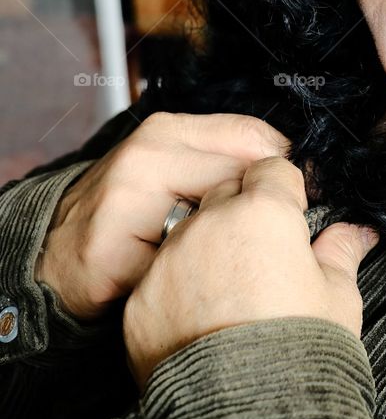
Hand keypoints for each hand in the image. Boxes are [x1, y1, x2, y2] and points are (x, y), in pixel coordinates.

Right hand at [34, 112, 293, 321]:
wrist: (53, 256)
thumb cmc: (128, 213)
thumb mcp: (174, 168)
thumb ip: (226, 160)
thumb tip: (297, 171)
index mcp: (168, 131)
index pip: (253, 137)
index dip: (283, 172)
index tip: (298, 199)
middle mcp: (145, 158)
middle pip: (240, 184)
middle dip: (260, 216)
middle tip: (261, 243)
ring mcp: (123, 205)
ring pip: (212, 228)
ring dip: (226, 252)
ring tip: (221, 264)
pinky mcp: (108, 256)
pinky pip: (177, 274)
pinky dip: (190, 286)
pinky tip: (186, 287)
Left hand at [122, 154, 378, 389]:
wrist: (246, 414)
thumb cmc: (301, 350)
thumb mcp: (337, 297)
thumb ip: (341, 253)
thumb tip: (356, 234)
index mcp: (264, 210)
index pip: (271, 169)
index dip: (283, 191)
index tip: (290, 216)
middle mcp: (211, 222)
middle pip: (225, 192)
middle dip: (242, 212)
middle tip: (262, 255)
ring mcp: (170, 259)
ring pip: (188, 232)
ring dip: (206, 248)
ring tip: (230, 293)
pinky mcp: (141, 299)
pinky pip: (160, 278)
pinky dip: (178, 291)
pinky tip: (202, 321)